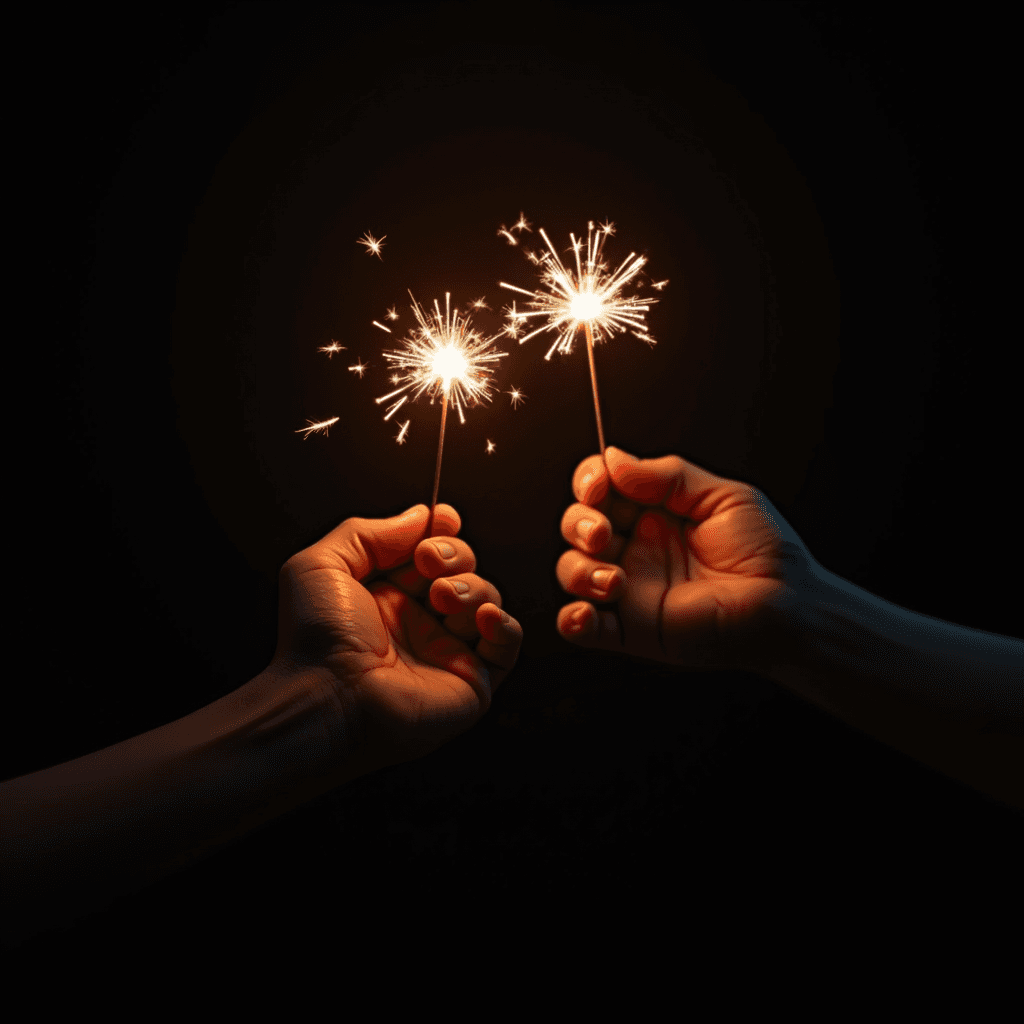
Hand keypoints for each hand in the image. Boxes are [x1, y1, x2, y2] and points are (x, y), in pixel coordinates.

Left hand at [271, 503, 522, 781]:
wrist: (327, 700)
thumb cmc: (314, 642)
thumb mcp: (322, 564)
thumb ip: (370, 532)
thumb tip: (421, 515)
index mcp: (386, 595)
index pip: (431, 551)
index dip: (441, 532)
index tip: (443, 519)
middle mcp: (418, 622)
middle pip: (463, 568)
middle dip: (454, 554)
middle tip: (429, 562)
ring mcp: (447, 651)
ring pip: (487, 599)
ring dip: (472, 587)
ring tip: (442, 598)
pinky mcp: (472, 682)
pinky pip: (507, 645)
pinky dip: (505, 624)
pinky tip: (483, 616)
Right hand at [555, 447, 815, 672]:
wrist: (787, 609)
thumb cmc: (766, 553)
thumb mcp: (722, 497)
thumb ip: (667, 476)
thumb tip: (614, 458)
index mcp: (654, 511)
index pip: (602, 487)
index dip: (589, 482)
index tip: (598, 485)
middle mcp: (636, 547)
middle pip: (577, 525)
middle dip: (579, 524)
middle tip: (604, 534)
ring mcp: (630, 589)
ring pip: (572, 571)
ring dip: (579, 571)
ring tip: (616, 581)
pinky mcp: (632, 629)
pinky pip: (584, 627)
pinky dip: (573, 621)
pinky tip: (587, 613)